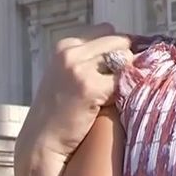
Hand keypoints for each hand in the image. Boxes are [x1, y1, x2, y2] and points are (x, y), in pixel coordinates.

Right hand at [14, 23, 136, 175]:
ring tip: (124, 93)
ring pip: (126, 57)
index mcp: (66, 46)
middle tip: (131, 80)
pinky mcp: (89, 87)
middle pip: (120, 41)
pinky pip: (124, 80)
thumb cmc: (61, 114)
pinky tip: (121, 104)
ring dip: (130, 74)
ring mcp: (78, 68)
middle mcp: (70, 52)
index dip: (122, 48)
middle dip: (130, 59)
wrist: (41, 144)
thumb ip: (93, 61)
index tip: (129, 64)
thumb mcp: (70, 76)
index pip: (109, 32)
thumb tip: (134, 51)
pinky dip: (128, 90)